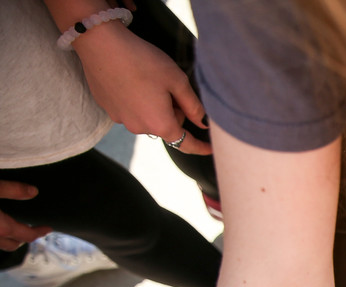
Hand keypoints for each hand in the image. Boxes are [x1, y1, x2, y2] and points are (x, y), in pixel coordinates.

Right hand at [0, 181, 52, 250]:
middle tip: (33, 228)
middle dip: (24, 237)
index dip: (40, 232)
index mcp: (2, 228)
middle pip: (14, 244)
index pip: (28, 236)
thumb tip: (34, 191)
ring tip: (15, 227)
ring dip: (10, 238)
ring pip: (1, 244)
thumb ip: (13, 189)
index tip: (49, 228)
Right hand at [71, 22, 210, 154]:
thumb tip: (203, 123)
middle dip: (173, 111)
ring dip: (154, 105)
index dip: (200, 147)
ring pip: (148, 117)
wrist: (101, 43)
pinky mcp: (107, 108)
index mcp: (160, 124)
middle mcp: (139, 127)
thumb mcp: (177, 80)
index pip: (186, 143)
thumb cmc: (143, 60)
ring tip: (148, 79)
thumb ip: (194, 106)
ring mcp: (120, 119)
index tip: (211, 150)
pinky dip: (136, 100)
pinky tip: (132, 79)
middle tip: (169, 85)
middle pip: (166, 126)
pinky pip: (130, 109)